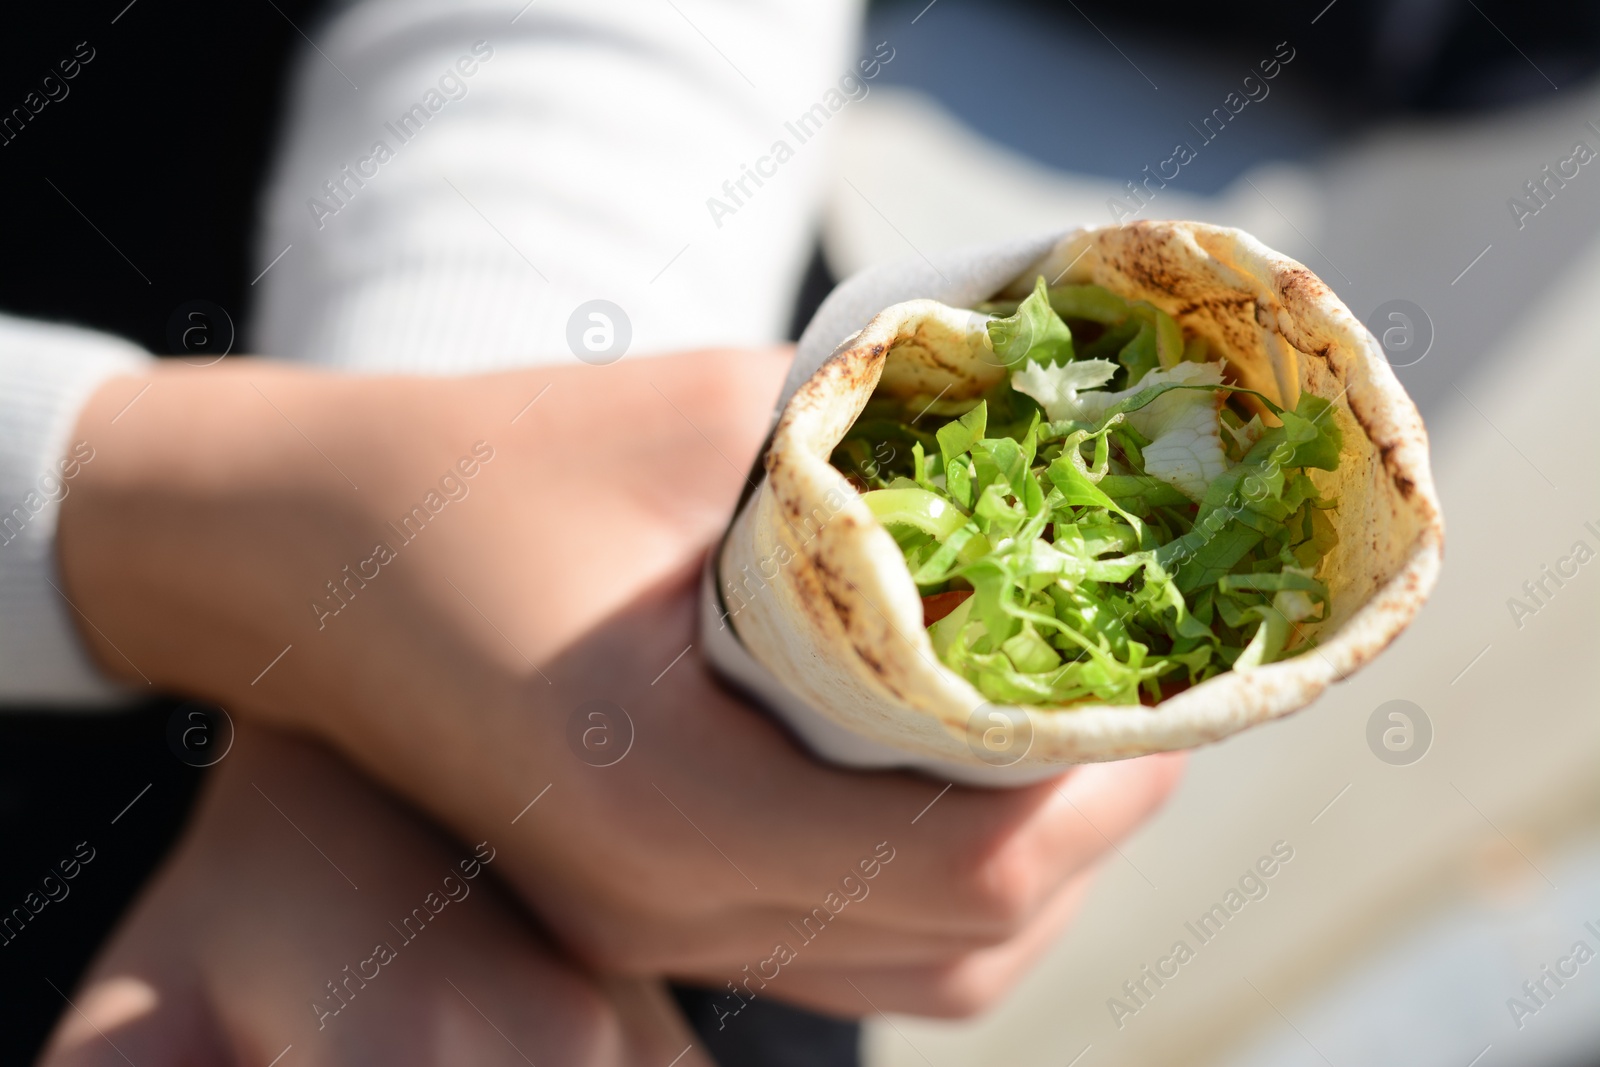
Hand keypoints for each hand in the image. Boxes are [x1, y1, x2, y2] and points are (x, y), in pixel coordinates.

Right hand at [59, 349, 1183, 1016]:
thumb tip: (1050, 464)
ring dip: (1040, 863)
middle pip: (973, 933)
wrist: (306, 549)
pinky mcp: (645, 904)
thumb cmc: (483, 464)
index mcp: (671, 793)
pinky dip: (951, 884)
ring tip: (1093, 732)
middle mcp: (667, 895)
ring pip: (925, 967)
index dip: (1111, 774)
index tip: (1182, 673)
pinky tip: (973, 774)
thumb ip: (881, 453)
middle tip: (1165, 693)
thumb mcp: (702, 418)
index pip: (972, 856)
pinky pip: (853, 949)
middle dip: (1102, 819)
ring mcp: (652, 922)